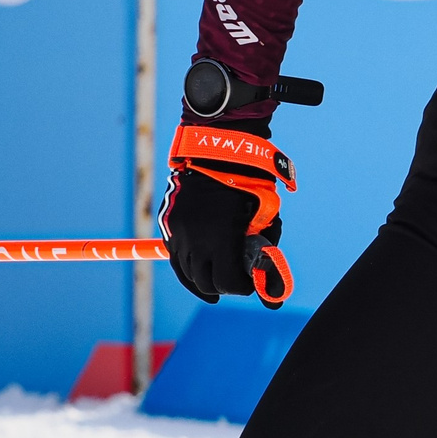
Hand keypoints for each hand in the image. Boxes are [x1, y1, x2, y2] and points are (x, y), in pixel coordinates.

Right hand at [160, 115, 296, 305]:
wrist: (216, 149)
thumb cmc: (249, 180)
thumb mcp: (266, 212)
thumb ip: (265, 244)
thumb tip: (269, 275)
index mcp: (220, 238)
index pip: (227, 282)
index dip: (241, 288)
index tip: (250, 285)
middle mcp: (194, 239)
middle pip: (205, 282)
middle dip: (223, 286)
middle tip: (235, 285)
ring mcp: (177, 232)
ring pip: (187, 273)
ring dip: (203, 281)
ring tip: (215, 285)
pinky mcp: (167, 224)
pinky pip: (174, 257)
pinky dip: (187, 269)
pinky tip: (197, 275)